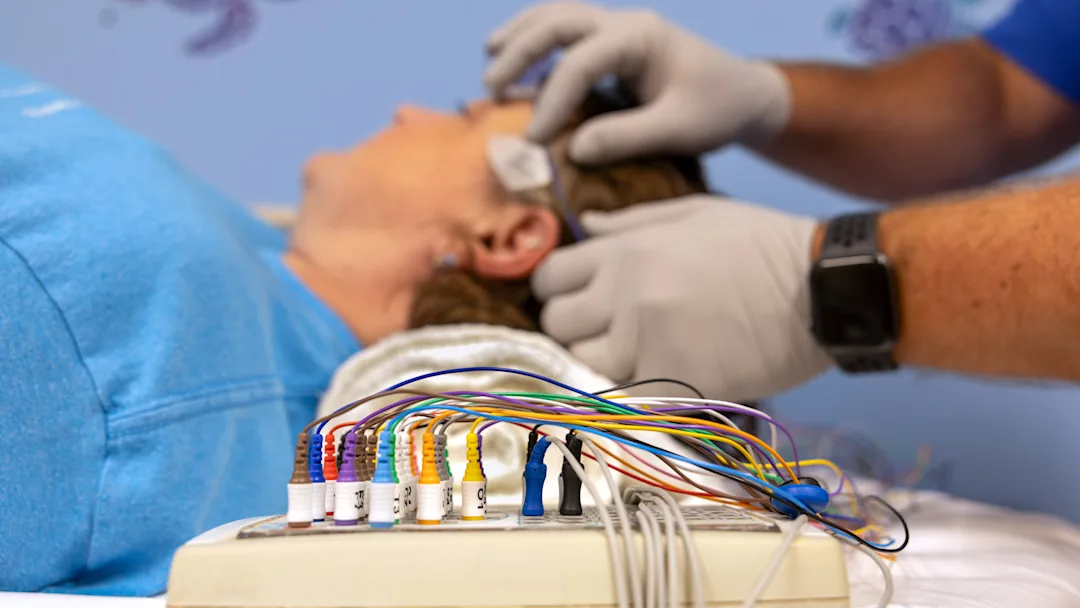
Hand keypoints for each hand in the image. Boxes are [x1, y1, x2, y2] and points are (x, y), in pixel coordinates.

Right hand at [485, 2, 790, 163]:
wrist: (745, 96)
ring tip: (489, 58)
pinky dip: (537, 45)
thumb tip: (572, 149)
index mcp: (642, 37)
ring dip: (522, 36)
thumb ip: (627, 138)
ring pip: (559, 18)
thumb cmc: (718, 110)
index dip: (553, 99)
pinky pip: (567, 37)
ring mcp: (618, 32)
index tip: (534, 138)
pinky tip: (514, 64)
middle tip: (491, 85)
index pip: (582, 62)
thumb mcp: (679, 130)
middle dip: (521, 50)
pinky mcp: (614, 50)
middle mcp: (625, 25)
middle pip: (559, 21)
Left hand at [531, 195, 831, 400]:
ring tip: (631, 359)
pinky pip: (625, 399)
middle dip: (571, 328)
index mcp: (626, 250)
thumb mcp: (694, 212)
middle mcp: (624, 296)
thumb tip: (585, 223)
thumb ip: (631, 221)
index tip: (575, 298)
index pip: (549, 276)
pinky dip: (631, 396)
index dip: (556, 289)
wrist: (823, 288)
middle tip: (603, 332)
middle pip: (557, 324)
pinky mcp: (673, 385)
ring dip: (599, 365)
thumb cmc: (762, 243)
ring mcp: (646, 343)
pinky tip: (655, 384)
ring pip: (583, 366)